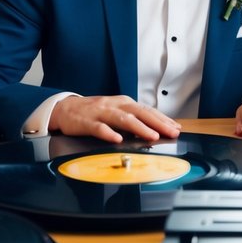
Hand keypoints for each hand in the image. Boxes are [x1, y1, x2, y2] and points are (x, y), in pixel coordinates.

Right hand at [50, 95, 180, 143]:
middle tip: (171, 133)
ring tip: (152, 136)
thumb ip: (134, 119)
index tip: (177, 128)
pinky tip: (117, 139)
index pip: (147, 110)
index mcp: (124, 103)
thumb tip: (157, 129)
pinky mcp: (87, 122)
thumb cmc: (94, 112)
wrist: (64, 109)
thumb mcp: (116, 112)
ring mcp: (101, 113)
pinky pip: (99, 128)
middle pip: (139, 113)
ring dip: (139, 127)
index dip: (163, 119)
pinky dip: (108, 133)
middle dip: (157, 123)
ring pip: (123, 119)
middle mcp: (115, 105)